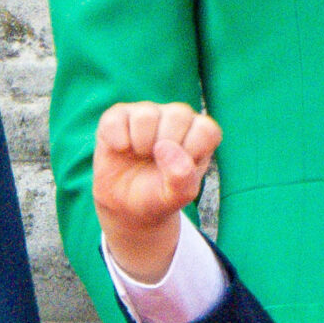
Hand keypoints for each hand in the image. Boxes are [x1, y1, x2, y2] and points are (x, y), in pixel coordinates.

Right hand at [93, 102, 221, 283]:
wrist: (126, 209)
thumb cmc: (157, 200)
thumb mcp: (177, 197)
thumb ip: (182, 176)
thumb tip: (168, 150)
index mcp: (198, 137)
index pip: (206, 128)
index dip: (192, 151)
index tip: (179, 170)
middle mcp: (175, 121)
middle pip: (179, 115)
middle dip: (166, 147)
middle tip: (156, 166)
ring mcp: (147, 116)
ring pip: (147, 113)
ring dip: (141, 143)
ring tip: (138, 158)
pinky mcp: (119, 118)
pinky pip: (118, 116)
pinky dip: (117, 137)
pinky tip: (119, 150)